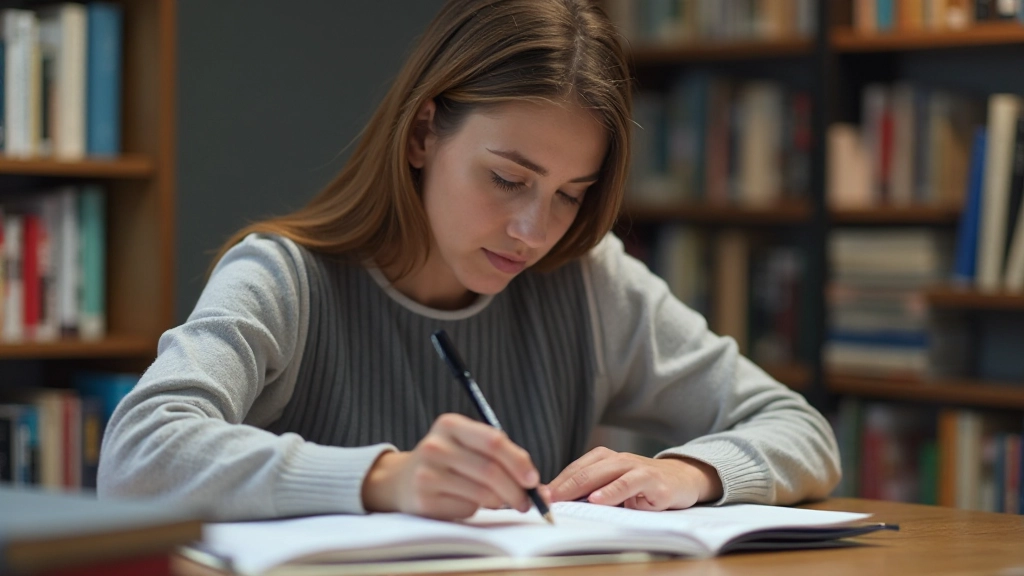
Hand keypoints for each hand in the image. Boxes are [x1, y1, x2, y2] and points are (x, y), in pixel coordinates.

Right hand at [361, 413, 542, 519]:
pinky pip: (466, 508)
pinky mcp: (424, 500)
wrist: (402, 480)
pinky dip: (476, 509)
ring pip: (481, 493)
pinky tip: (469, 503)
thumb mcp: (465, 444)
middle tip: (526, 502)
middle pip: (490, 470)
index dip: (518, 462)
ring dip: (500, 502)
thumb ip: (497, 454)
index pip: (493, 441)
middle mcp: (435, 446)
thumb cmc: (447, 461)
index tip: (533, 479)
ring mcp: (427, 473)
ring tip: (501, 502)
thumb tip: (534, 483)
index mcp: (450, 424)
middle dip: (516, 490)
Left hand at [544, 447, 722, 510]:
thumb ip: (590, 491)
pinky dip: (612, 491)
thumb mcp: (613, 487)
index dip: (555, 483)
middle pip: (583, 470)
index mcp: (603, 459)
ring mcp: (635, 467)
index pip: (574, 469)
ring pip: (603, 473)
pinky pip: (628, 484)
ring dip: (580, 486)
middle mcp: (617, 459)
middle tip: (542, 498)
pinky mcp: (652, 480)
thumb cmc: (642, 486)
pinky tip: (598, 499)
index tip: (536, 495)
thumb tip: (556, 500)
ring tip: (562, 498)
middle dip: (560, 485)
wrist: (682, 480)